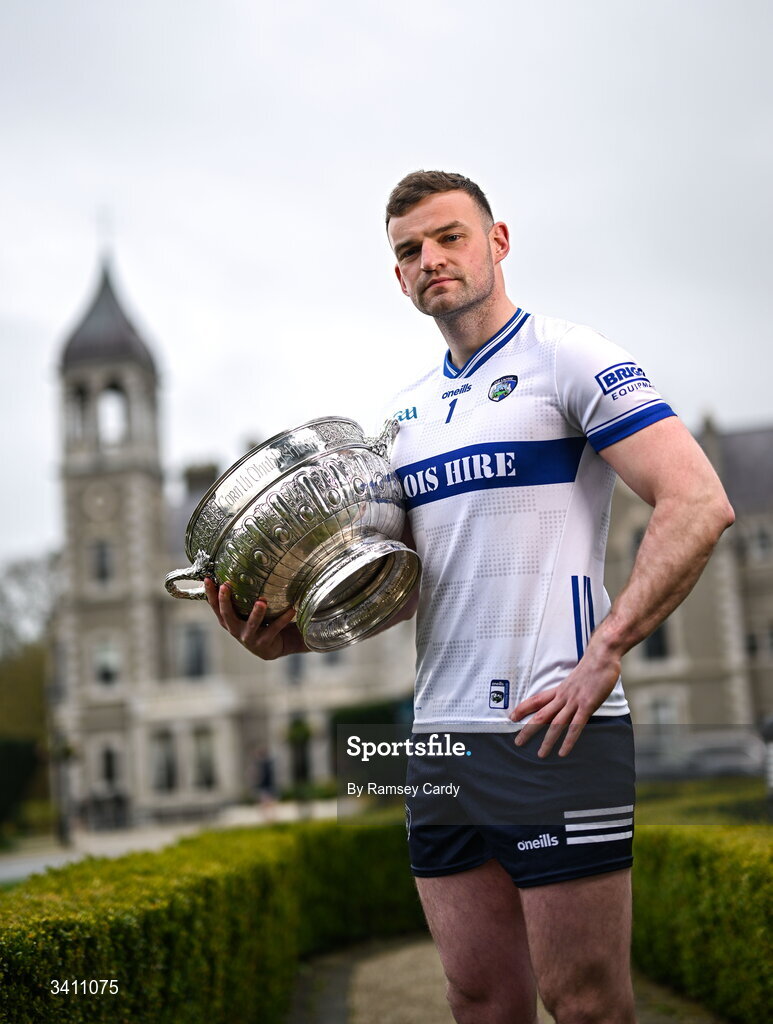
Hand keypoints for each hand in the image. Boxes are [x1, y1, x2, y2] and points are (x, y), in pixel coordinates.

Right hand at [204, 578, 300, 659]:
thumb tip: (238, 568)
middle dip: (225, 601)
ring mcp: (249, 637)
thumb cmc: (258, 624)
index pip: (215, 606)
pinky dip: (283, 619)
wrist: (272, 647)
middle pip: (227, 615)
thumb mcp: (245, 612)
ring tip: (262, 601)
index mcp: (228, 621)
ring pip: (252, 624)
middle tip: (226, 586)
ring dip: (257, 613)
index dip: (210, 593)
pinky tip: (291, 610)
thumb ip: (241, 598)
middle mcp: (235, 629)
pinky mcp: (264, 643)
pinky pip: (274, 628)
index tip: (207, 578)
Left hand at [509, 639, 621, 756]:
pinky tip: (563, 751)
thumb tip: (569, 696)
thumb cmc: (592, 666)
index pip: (536, 700)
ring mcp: (574, 702)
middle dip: (528, 729)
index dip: (523, 708)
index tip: (512, 716)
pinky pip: (576, 726)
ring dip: (547, 740)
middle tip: (518, 742)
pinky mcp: (587, 706)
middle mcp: (563, 696)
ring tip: (541, 754)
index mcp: (560, 689)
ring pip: (556, 724)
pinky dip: (568, 740)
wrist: (601, 656)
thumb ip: (571, 689)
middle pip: (541, 715)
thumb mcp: (576, 679)